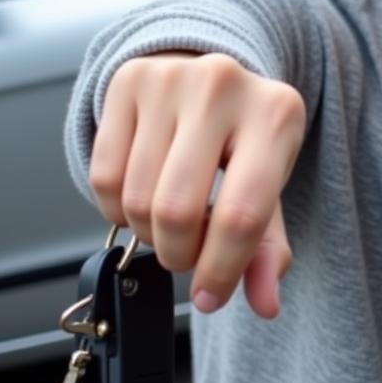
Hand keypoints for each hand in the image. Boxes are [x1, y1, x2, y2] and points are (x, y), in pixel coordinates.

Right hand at [88, 52, 306, 318]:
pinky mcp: (128, 82)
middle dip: (179, 254)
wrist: (216, 80)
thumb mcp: (272, 186)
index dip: (220, 269)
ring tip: (171, 224)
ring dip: (149, 235)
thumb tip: (266, 303)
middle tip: (189, 252)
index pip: (242, 214)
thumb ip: (269, 248)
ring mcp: (172, 79)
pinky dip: (117, 210)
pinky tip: (141, 200)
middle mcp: (225, 87)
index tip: (211, 295)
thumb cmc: (247, 141)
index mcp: (277, 115)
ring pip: (137, 197)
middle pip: (178, 210)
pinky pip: (104, 176)